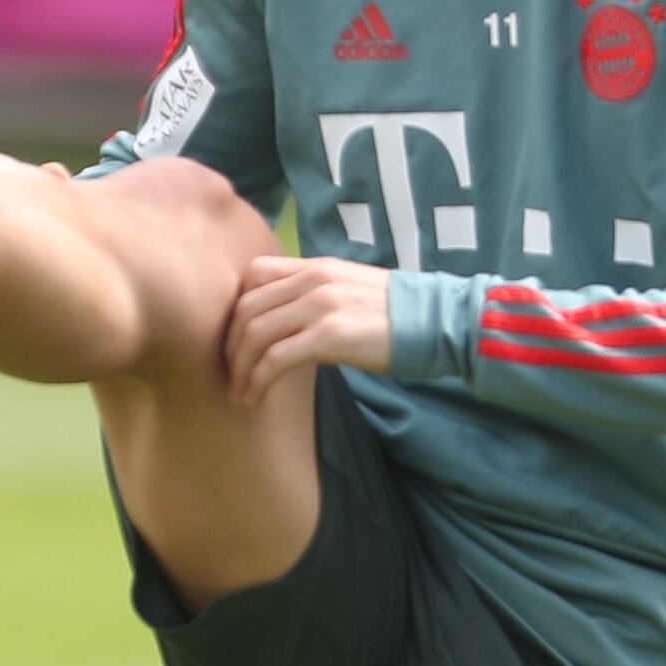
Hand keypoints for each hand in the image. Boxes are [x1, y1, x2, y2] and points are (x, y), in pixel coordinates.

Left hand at [225, 256, 392, 404]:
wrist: (436, 322)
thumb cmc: (399, 315)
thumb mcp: (351, 290)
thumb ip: (318, 295)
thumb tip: (290, 320)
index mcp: (316, 268)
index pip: (253, 275)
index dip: (235, 308)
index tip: (237, 339)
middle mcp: (312, 281)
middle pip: (246, 309)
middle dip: (229, 346)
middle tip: (231, 374)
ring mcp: (320, 306)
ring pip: (254, 334)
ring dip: (239, 369)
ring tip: (240, 393)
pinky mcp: (329, 335)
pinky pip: (275, 358)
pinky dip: (257, 380)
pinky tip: (256, 397)